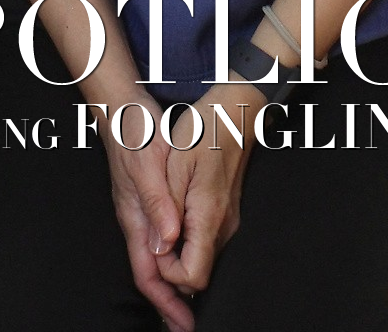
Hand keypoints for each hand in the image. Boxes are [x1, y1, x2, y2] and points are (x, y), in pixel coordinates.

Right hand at [98, 93, 194, 331]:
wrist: (123, 107)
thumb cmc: (134, 133)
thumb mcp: (148, 165)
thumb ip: (157, 204)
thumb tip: (168, 242)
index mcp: (135, 218)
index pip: (147, 273)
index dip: (165, 302)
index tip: (183, 325)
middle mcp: (136, 220)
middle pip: (151, 273)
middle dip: (169, 302)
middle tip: (188, 326)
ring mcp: (141, 211)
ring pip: (156, 258)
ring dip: (172, 283)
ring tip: (190, 303)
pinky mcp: (149, 200)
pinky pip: (160, 240)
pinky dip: (173, 258)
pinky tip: (185, 259)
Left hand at [156, 83, 260, 296]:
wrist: (236, 111)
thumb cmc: (203, 131)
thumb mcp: (175, 163)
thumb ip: (165, 207)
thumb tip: (159, 248)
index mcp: (209, 217)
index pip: (193, 277)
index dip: (168, 274)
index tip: (153, 247)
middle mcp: (224, 227)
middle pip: (198, 275)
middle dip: (170, 270)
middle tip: (151, 243)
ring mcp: (229, 221)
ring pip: (202, 260)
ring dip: (178, 256)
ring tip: (158, 231)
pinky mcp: (227, 214)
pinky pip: (206, 243)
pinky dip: (188, 244)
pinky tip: (173, 221)